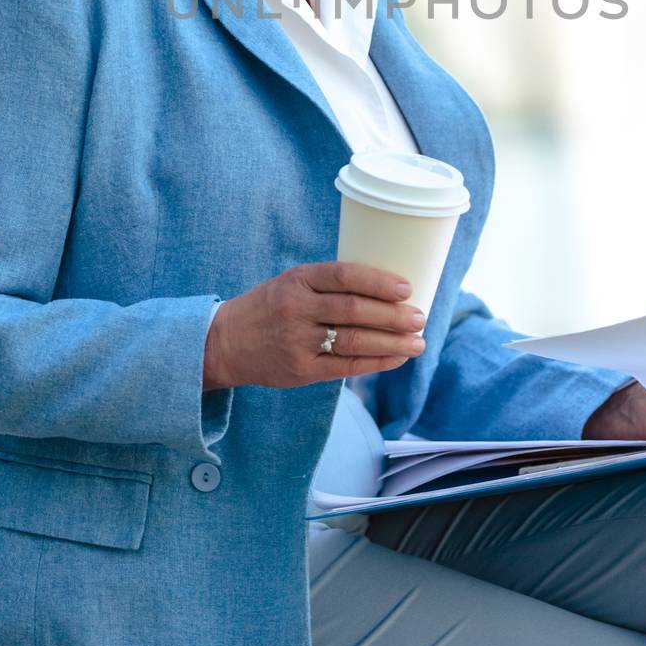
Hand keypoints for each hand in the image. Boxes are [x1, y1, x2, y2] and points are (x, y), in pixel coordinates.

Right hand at [202, 261, 427, 389]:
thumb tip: (386, 288)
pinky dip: (375, 363)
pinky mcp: (301, 370)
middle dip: (393, 315)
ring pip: (354, 341)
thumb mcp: (291, 282)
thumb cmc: (270, 307)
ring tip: (418, 342)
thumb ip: (329, 284)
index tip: (407, 288)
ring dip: (392, 342)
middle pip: (354, 310)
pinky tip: (396, 358)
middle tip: (419, 317)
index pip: (343, 275)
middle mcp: (297, 308)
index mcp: (297, 279)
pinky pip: (345, 367)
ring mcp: (298, 341)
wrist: (225, 342)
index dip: (378, 281)